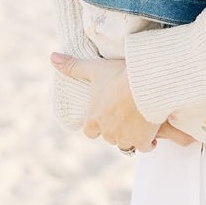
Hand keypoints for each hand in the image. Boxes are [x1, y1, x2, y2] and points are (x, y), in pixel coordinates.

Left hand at [50, 52, 168, 151]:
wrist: (146, 83)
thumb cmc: (119, 75)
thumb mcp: (95, 69)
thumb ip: (73, 67)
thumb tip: (53, 57)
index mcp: (93, 118)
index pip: (89, 131)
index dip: (96, 125)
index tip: (106, 117)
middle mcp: (107, 132)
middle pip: (109, 137)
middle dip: (116, 129)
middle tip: (126, 117)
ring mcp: (125, 138)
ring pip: (126, 143)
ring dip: (131, 137)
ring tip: (139, 125)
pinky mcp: (142, 140)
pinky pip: (145, 147)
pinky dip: (148, 142)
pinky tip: (152, 135)